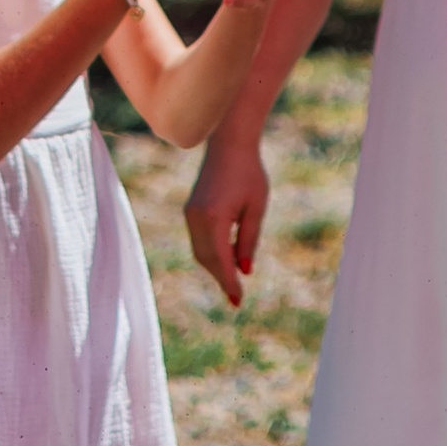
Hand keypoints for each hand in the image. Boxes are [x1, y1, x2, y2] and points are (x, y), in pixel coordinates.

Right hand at [185, 133, 271, 306]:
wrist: (229, 144)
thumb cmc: (249, 173)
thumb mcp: (256, 208)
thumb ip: (249, 240)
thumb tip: (244, 270)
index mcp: (214, 217)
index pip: (220, 260)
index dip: (228, 282)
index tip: (237, 301)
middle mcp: (197, 218)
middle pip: (206, 259)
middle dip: (221, 278)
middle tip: (236, 297)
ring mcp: (190, 214)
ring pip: (200, 252)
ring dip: (215, 267)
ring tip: (233, 280)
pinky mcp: (190, 210)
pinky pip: (198, 240)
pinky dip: (210, 253)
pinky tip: (226, 257)